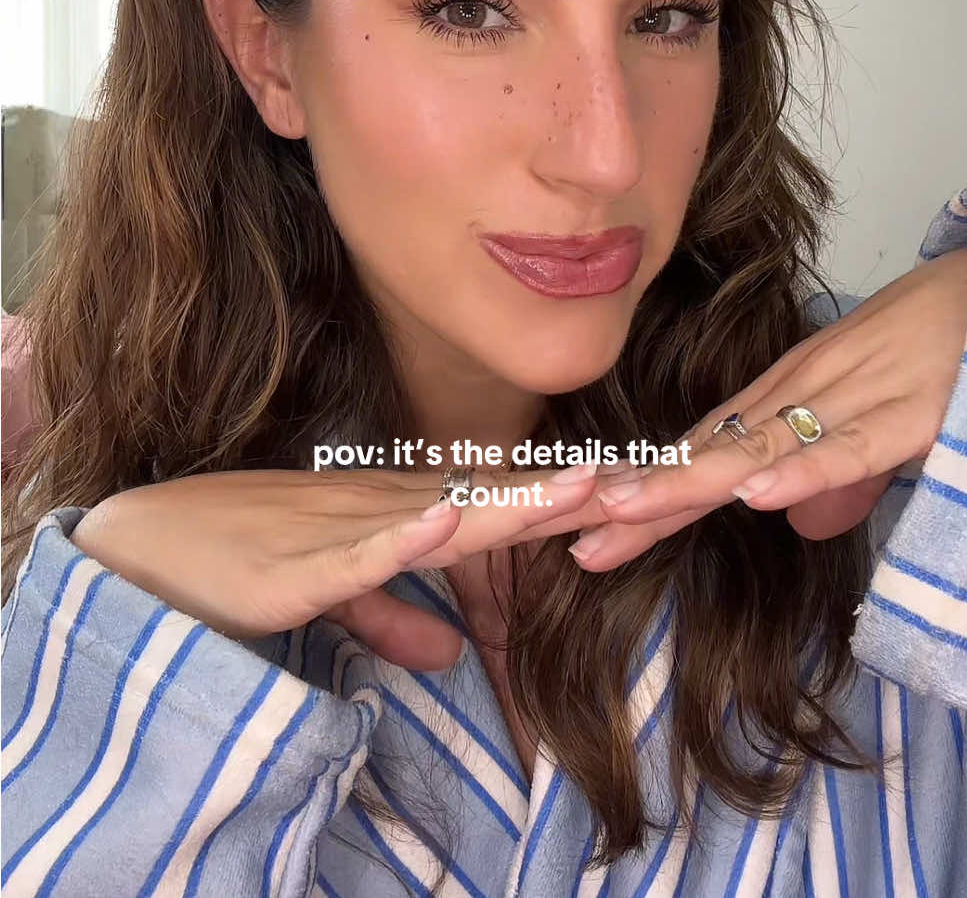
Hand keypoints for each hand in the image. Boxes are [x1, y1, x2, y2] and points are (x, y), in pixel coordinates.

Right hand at [68, 463, 602, 666]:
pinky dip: (410, 535)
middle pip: (493, 501)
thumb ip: (390, 617)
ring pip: (446, 515)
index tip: (633, 492)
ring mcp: (346, 530)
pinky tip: (453, 515)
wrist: (148, 544)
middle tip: (651, 480)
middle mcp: (383, 509)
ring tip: (583, 483)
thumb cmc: (237, 560)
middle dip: (569, 496)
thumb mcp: (329, 597)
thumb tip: (451, 652)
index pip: (494, 505)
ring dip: (515, 501)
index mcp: (393, 517)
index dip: (562, 501)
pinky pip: (364, 551)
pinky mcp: (303, 563)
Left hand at [563, 244, 966, 570]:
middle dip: (645, 497)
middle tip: (576, 540)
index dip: (649, 488)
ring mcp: (854, 396)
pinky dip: (803, 471)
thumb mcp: (874, 419)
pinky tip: (753, 497)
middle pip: (714, 450)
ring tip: (626, 512)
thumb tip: (784, 518)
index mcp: (793, 392)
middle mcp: (807, 390)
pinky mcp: (909, 412)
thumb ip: (833, 469)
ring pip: (762, 447)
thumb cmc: (939, 344)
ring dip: (692, 482)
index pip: (706, 446)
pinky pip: (849, 447)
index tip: (587, 527)